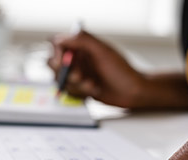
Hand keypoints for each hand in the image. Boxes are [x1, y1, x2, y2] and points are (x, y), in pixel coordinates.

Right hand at [47, 31, 187, 109]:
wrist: (132, 92)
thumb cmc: (122, 71)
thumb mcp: (103, 52)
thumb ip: (83, 40)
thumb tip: (61, 38)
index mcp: (82, 46)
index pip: (58, 45)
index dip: (57, 54)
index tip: (62, 62)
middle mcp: (78, 59)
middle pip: (54, 63)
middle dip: (65, 73)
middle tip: (80, 76)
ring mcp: (78, 74)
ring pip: (61, 80)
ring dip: (76, 85)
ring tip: (92, 85)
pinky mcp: (79, 88)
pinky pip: (68, 92)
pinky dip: (79, 93)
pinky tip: (93, 91)